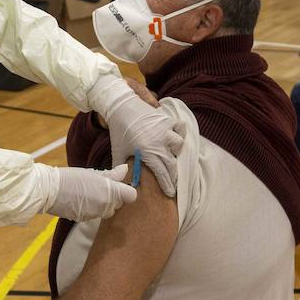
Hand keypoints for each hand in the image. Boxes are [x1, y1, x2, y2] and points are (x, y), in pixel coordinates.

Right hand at [49, 164, 136, 220]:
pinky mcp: (85, 220)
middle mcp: (105, 206)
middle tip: (100, 186)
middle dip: (113, 196)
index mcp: (110, 193)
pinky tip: (81, 200)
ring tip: (89, 192)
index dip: (126, 190)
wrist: (49, 191)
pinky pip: (95, 214)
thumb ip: (112, 175)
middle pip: (119, 203)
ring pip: (107, 210)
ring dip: (103, 203)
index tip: (118, 185)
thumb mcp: (93, 173)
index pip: (131, 196)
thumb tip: (125, 169)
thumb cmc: (70, 178)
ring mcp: (96, 215)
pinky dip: (92, 208)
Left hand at [89, 82, 183, 196]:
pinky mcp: (167, 119)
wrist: (121, 106)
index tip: (170, 193)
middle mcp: (159, 142)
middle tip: (173, 182)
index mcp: (147, 152)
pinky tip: (175, 137)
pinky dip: (180, 133)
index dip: (167, 185)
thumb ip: (120, 168)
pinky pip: (180, 127)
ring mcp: (165, 129)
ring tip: (172, 155)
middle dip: (173, 175)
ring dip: (176, 152)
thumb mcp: (118, 151)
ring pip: (179, 145)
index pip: (162, 173)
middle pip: (172, 163)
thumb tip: (122, 184)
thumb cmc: (119, 131)